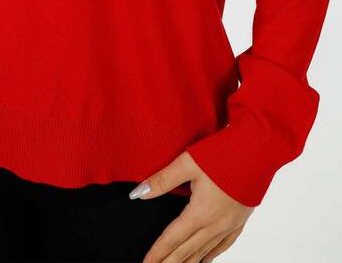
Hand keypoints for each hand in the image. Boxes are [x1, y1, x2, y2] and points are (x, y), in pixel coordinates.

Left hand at [131, 151, 254, 262]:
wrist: (260, 148)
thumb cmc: (225, 152)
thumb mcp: (188, 162)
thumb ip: (162, 180)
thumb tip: (139, 193)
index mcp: (200, 212)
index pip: (172, 239)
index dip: (157, 253)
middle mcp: (216, 223)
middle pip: (187, 250)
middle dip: (169, 262)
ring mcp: (231, 223)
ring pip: (205, 250)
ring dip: (189, 262)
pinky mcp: (241, 218)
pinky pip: (224, 244)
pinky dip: (211, 254)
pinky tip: (205, 259)